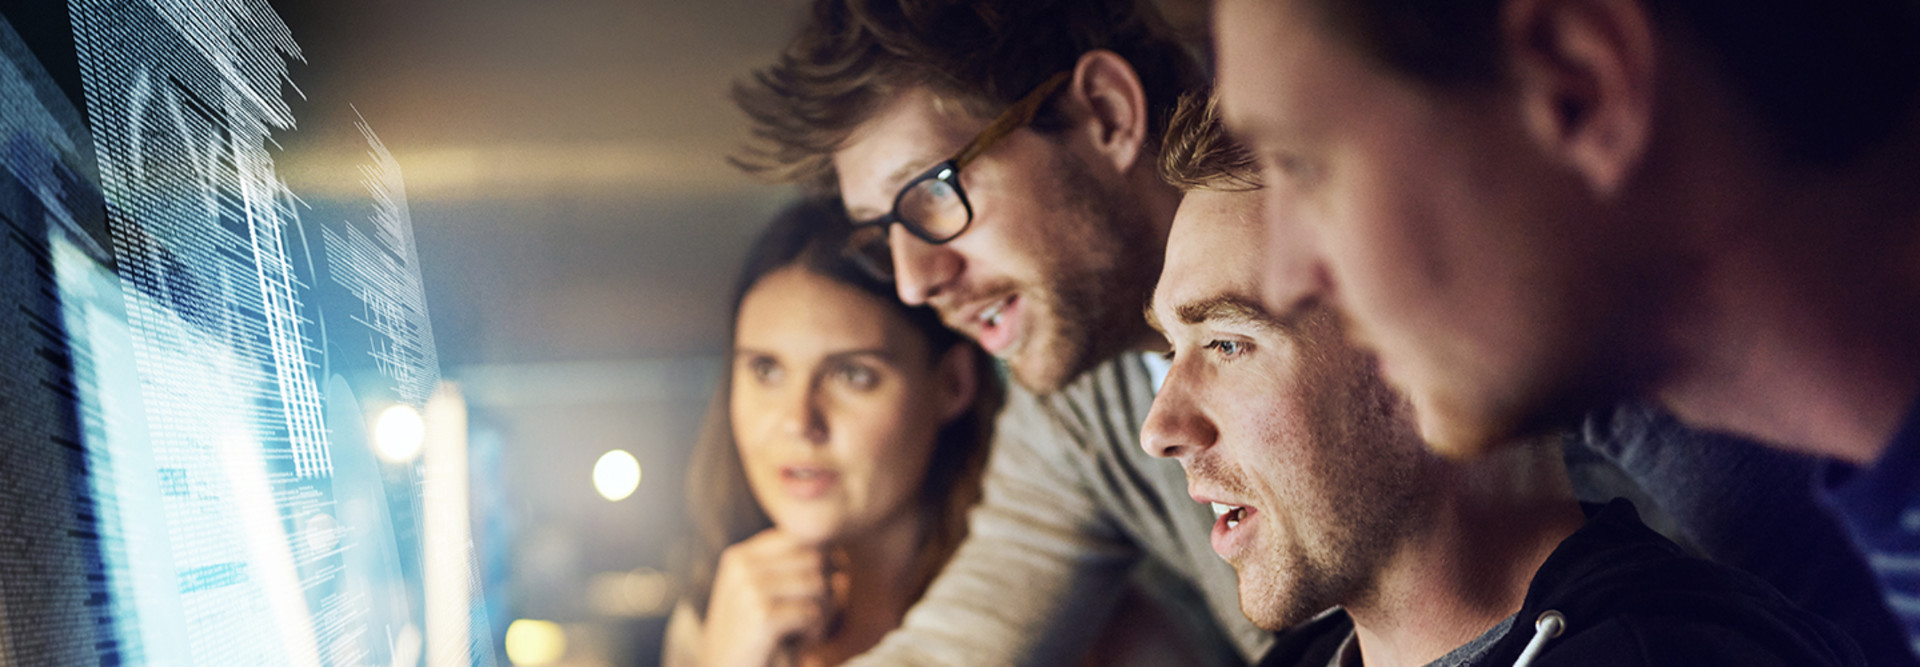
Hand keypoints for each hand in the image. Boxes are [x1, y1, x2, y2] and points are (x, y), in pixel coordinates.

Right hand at [701, 529, 846, 666]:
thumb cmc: (752, 639)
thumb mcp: (762, 596)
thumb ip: (788, 569)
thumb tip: (837, 551)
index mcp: (740, 556)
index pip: (800, 536)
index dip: (823, 560)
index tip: (822, 589)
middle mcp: (742, 565)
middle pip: (814, 557)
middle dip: (826, 588)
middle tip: (817, 615)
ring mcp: (748, 588)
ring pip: (818, 584)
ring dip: (824, 612)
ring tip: (809, 630)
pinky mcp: (761, 615)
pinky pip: (812, 612)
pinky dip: (815, 631)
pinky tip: (801, 643)